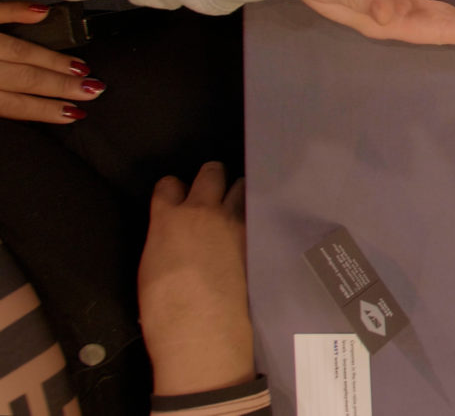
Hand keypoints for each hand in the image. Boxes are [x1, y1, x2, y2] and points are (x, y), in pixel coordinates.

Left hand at [0, 3, 104, 123]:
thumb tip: (18, 106)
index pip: (13, 104)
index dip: (45, 109)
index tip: (74, 113)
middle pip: (25, 77)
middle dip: (62, 84)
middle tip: (94, 88)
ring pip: (19, 50)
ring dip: (53, 58)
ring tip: (81, 66)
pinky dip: (19, 10)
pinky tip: (43, 12)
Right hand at [137, 163, 253, 396]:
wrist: (202, 329)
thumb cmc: (163, 307)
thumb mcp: (151, 266)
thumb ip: (164, 239)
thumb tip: (172, 236)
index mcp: (168, 219)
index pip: (168, 184)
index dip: (172, 190)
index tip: (174, 198)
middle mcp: (203, 211)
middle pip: (211, 172)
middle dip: (210, 178)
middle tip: (211, 193)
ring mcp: (234, 223)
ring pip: (241, 186)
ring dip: (237, 192)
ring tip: (236, 206)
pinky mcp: (256, 239)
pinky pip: (256, 213)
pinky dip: (254, 214)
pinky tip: (255, 224)